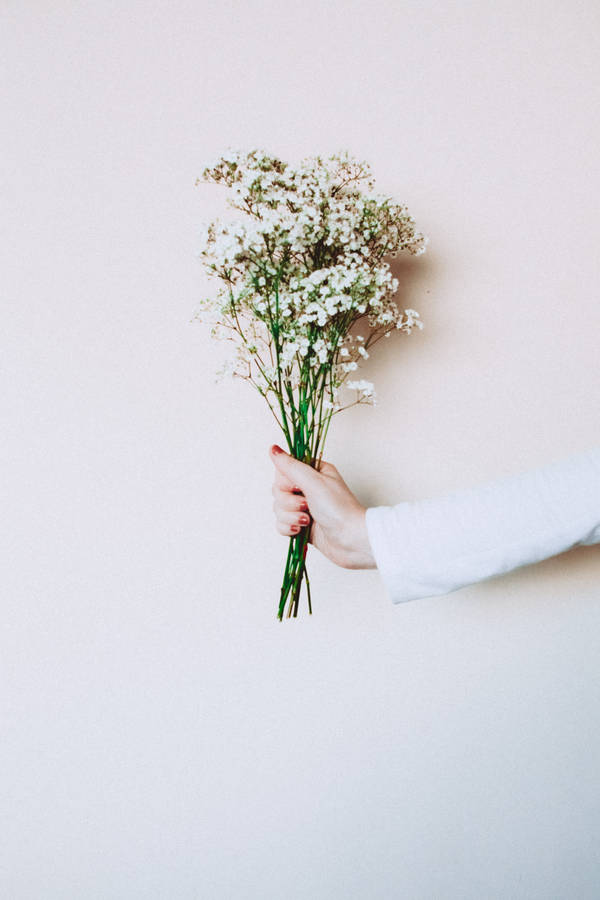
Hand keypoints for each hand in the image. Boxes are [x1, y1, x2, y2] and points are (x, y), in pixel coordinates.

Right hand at [269, 444, 375, 569]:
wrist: (351, 540)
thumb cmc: (339, 509)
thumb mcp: (314, 482)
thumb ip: (290, 466)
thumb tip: (273, 449)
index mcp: (314, 472)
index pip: (284, 470)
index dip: (285, 481)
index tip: (297, 487)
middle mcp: (308, 488)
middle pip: (278, 490)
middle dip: (288, 501)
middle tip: (306, 504)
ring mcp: (304, 507)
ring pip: (278, 508)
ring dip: (290, 516)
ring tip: (307, 520)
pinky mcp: (301, 525)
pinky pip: (281, 523)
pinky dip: (289, 527)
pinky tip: (301, 530)